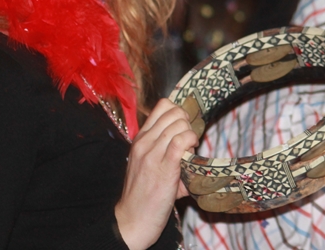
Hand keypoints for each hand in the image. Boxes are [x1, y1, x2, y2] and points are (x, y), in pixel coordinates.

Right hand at [115, 98, 197, 249]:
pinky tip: (191, 154)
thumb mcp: (147, 164)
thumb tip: (190, 144)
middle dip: (187, 123)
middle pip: (173, 111)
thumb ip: (165, 150)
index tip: (183, 129)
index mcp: (140, 138)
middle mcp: (144, 142)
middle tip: (188, 141)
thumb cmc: (143, 195)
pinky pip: (182, 140)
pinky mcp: (164, 167)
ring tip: (189, 151)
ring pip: (179, 124)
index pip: (162, 106)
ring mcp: (152, 153)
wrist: (133, 219)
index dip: (178, 113)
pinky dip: (191, 142)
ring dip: (190, 134)